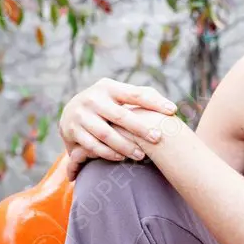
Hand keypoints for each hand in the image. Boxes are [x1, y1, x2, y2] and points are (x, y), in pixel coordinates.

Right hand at [59, 78, 176, 180]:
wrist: (71, 112)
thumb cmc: (106, 104)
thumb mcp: (118, 95)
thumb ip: (141, 97)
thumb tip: (171, 108)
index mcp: (108, 86)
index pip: (134, 93)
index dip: (154, 102)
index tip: (172, 110)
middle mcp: (92, 98)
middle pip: (120, 115)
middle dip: (140, 128)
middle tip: (158, 138)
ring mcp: (81, 115)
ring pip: (106, 133)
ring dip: (125, 146)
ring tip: (141, 155)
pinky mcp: (72, 131)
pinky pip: (93, 145)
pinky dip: (108, 153)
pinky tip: (121, 157)